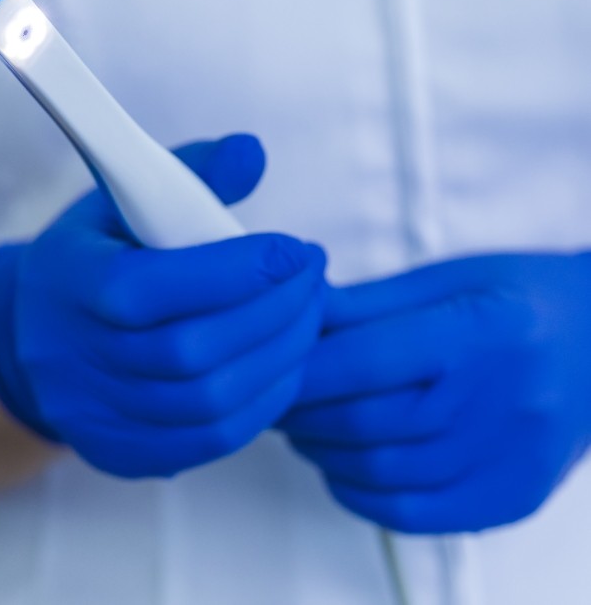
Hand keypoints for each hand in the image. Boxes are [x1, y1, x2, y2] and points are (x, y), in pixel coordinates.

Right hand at [0, 134, 325, 477]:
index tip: (295, 250)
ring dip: (281, 357)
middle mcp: (74, 359)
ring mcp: (97, 416)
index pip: (154, 287)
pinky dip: (265, 402)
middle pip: (192, 351)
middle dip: (275, 312)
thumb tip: (253, 153)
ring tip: (310, 316)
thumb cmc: (96, 256)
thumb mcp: (125, 199)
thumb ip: (191, 172)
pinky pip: (211, 440)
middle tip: (314, 279)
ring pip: (211, 402)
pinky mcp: (123, 452)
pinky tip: (286, 363)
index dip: (236, 271)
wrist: (36, 334)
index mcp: (69, 283)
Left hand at [279, 253, 590, 532]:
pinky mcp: (511, 498)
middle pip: (364, 422)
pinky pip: (414, 515)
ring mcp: (508, 460)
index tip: (273, 367)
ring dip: (322, 453)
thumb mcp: (447, 279)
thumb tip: (299, 315)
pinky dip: (360, 495)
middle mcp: (498, 403)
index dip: (302, 369)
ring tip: (304, 428)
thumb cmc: (521, 299)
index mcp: (479, 332)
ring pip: (380, 473)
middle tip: (277, 398)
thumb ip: (368, 303)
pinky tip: (342, 468)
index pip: (363, 361)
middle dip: (300, 413)